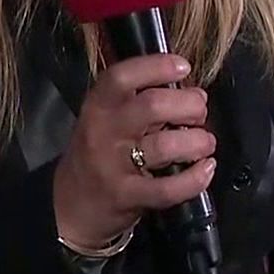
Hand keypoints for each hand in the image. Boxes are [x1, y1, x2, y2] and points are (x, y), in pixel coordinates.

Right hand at [52, 53, 215, 249]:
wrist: (68, 206)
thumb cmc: (96, 156)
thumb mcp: (105, 120)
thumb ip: (138, 103)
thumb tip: (188, 91)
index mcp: (99, 106)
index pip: (123, 76)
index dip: (157, 66)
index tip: (183, 67)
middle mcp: (104, 131)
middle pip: (153, 106)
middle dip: (189, 105)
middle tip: (199, 113)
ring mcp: (114, 165)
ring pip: (165, 145)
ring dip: (197, 141)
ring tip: (204, 143)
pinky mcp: (127, 196)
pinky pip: (168, 188)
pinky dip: (195, 178)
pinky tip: (205, 169)